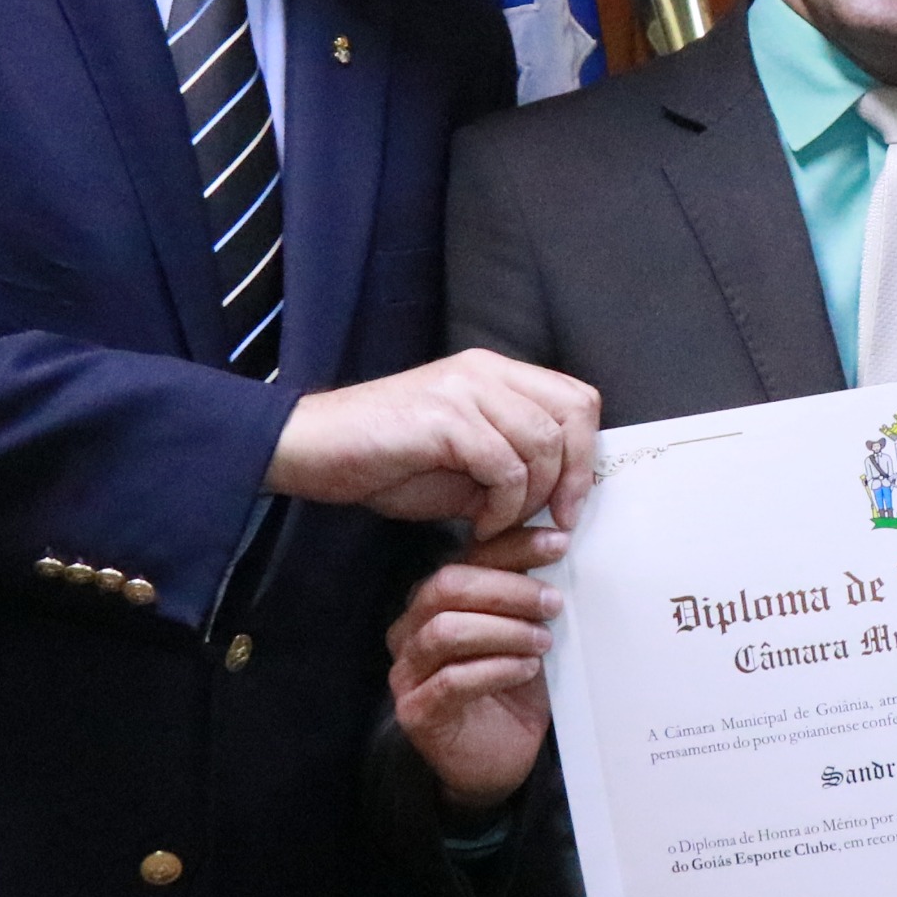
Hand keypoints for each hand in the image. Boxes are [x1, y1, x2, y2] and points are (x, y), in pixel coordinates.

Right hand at [267, 351, 598, 540]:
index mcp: (496, 374)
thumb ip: (512, 467)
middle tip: (550, 521)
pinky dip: (502, 506)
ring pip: (541, 443)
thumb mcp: (464, 465)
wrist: (312, 450)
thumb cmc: (385, 461)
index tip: (569, 504)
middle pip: (571, 416)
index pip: (576, 399)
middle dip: (571, 477)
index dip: (584, 453)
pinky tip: (478, 525)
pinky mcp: (445, 417)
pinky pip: (504, 466)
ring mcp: (466, 389)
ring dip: (530, 498)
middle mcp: (486, 371)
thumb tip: (560, 498)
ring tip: (498, 524)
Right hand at [390, 527, 570, 811]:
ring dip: (502, 631)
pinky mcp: (416, 712)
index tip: (559, 543)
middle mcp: (410, 630)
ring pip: (443, 632)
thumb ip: (529, 596)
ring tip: (542, 641)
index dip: (513, 546)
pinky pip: (449, 682)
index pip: (467, 558)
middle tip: (553, 603)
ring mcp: (407, 672)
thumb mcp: (526, 633)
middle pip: (445, 587)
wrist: (498, 760)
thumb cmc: (513, 689)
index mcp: (435, 601)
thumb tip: (562, 545)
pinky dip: (494, 670)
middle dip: (507, 589)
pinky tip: (525, 669)